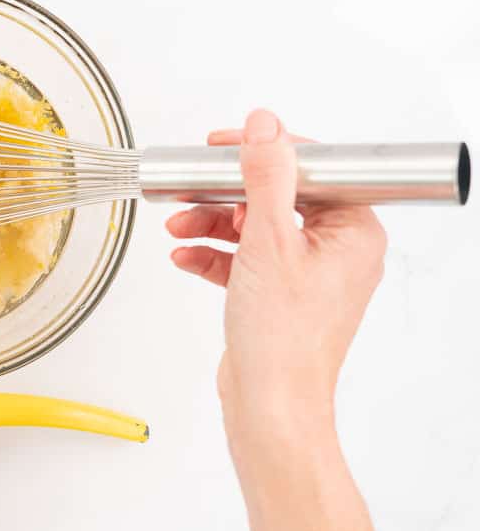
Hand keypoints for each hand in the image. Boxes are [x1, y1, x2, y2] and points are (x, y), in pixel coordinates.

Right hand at [165, 109, 387, 434]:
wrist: (270, 405)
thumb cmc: (283, 338)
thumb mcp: (268, 240)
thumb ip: (267, 176)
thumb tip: (265, 126)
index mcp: (353, 231)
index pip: (310, 168)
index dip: (262, 152)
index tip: (223, 147)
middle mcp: (337, 250)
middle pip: (277, 196)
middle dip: (224, 194)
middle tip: (191, 186)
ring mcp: (308, 274)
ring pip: (256, 227)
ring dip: (212, 222)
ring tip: (178, 225)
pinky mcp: (280, 294)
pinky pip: (245, 259)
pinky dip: (215, 254)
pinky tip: (186, 256)